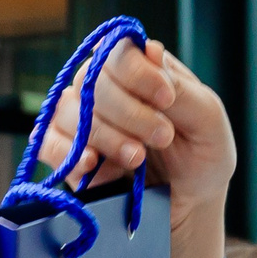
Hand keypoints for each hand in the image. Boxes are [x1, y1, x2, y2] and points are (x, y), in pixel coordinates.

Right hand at [38, 39, 233, 257]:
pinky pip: (47, 143)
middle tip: (162, 138)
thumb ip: (182, 89)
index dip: (137, 71)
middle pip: (92, 78)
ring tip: (137, 159)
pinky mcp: (67, 154)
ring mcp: (82, 120)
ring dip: (105, 134)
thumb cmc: (202, 159)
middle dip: (129, 111)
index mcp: (140, 70)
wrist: (189, 209)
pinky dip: (68, 153)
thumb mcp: (208, 123)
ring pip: (70, 110)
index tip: (166, 99)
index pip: (118, 48)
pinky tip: (95, 165)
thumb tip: (149, 49)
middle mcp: (105, 88)